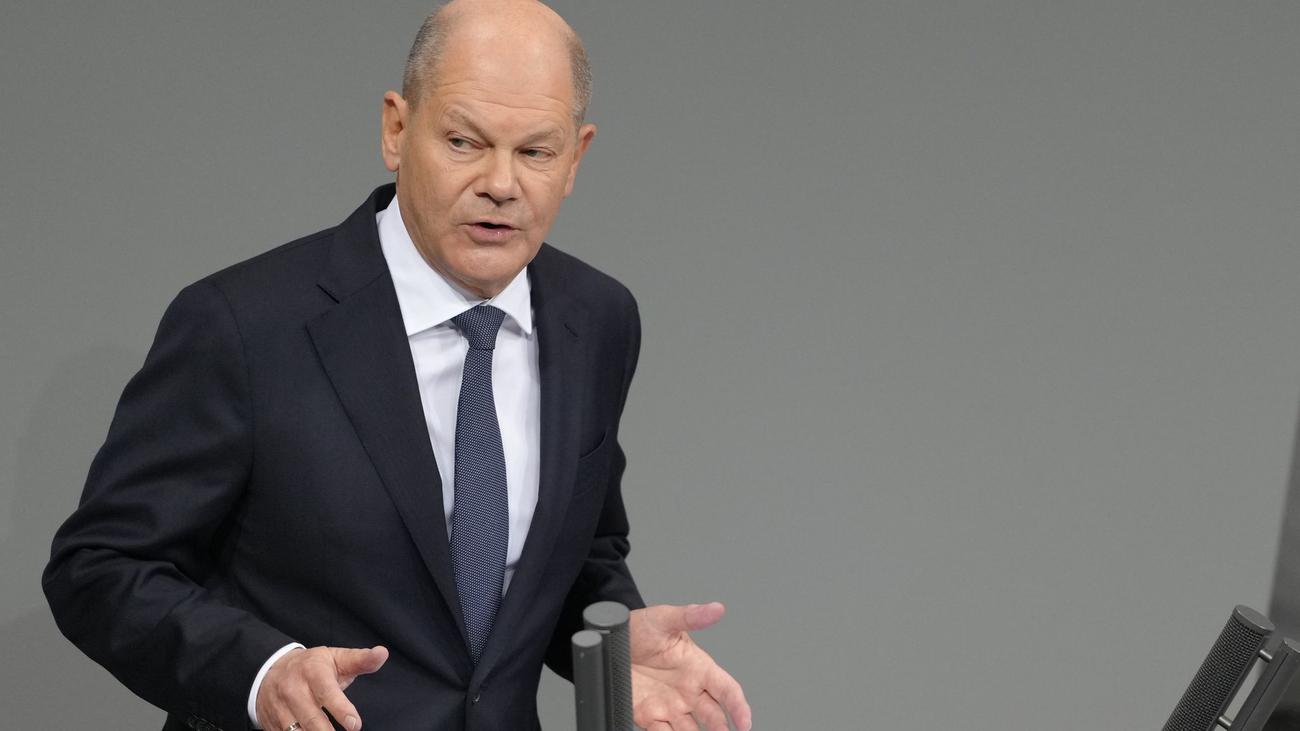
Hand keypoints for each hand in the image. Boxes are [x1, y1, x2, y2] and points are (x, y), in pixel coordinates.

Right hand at [255, 645, 387, 730]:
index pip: (327, 692)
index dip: (341, 709)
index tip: (355, 725)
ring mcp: (280, 708)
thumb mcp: (336, 658)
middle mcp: (293, 690)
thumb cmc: (312, 666)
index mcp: (312, 671)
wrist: (271, 668)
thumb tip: (382, 653)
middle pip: (311, 718)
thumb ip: (361, 660)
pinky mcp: (271, 723)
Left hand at [629, 603, 751, 730]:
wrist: (610, 640)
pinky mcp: (648, 716)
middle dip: (720, 730)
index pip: (727, 690)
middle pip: (713, 716)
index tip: (745, 723)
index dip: (738, 707)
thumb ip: (691, 616)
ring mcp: (669, 705)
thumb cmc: (641, 627)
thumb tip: (716, 609)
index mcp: (699, 668)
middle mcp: (688, 691)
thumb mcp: (664, 618)